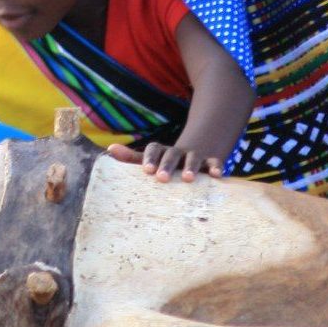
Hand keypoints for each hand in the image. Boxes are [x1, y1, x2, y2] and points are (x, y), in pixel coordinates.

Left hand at [107, 137, 227, 182]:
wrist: (200, 148)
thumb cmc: (169, 162)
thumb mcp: (152, 160)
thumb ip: (131, 158)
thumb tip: (109, 149)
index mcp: (162, 152)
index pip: (154, 149)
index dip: (149, 158)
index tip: (146, 170)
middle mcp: (178, 152)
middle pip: (171, 154)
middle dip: (167, 165)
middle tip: (161, 178)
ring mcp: (195, 155)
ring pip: (193, 158)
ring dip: (190, 166)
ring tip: (188, 178)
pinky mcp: (211, 161)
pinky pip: (214, 162)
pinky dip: (216, 167)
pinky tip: (217, 175)